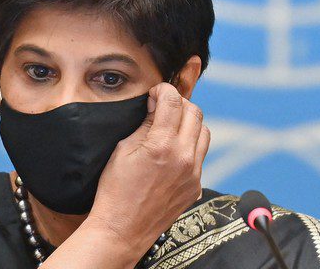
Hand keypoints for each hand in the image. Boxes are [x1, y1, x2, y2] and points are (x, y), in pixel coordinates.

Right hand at [85, 82, 210, 253]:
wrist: (122, 229)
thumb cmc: (115, 189)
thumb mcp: (123, 149)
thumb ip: (146, 123)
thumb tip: (158, 104)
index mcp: (162, 145)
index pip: (174, 101)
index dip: (164, 90)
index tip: (156, 92)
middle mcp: (184, 158)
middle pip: (195, 112)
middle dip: (179, 103)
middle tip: (164, 107)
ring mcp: (194, 174)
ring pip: (204, 132)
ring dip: (190, 123)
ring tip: (172, 127)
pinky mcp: (196, 186)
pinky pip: (201, 156)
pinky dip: (190, 147)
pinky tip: (173, 152)